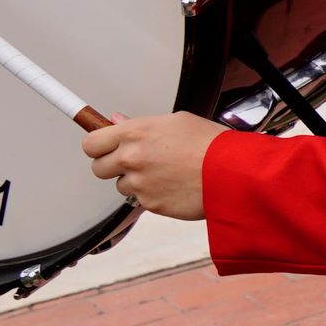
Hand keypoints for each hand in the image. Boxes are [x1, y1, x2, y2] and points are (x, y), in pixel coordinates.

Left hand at [79, 109, 223, 219]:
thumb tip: (117, 121)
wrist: (234, 173)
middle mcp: (131, 158)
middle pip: (98, 168)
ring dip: (136, 182)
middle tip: (134, 162)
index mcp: (135, 133)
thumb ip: (141, 124)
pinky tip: (175, 186)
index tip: (104, 148)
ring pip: (121, 186)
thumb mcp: (177, 122)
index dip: (98, 146)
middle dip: (112, 166)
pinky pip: (142, 201)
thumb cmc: (212, 144)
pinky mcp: (150, 204)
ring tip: (164, 174)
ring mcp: (139, 184)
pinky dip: (154, 196)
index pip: (91, 143)